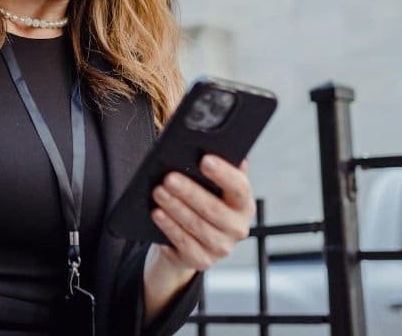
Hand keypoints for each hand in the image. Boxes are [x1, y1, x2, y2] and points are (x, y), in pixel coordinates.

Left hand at [149, 156, 253, 271]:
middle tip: (169, 178)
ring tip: (158, 192)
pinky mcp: (202, 261)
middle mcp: (237, 227)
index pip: (240, 188)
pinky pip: (184, 244)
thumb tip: (208, 139)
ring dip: (175, 208)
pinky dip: (169, 227)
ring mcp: (221, 247)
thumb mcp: (208, 185)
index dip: (224, 174)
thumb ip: (213, 166)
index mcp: (243, 204)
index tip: (205, 160)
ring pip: (197, 226)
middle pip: (214, 209)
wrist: (188, 241)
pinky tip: (158, 214)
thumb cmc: (200, 202)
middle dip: (190, 192)